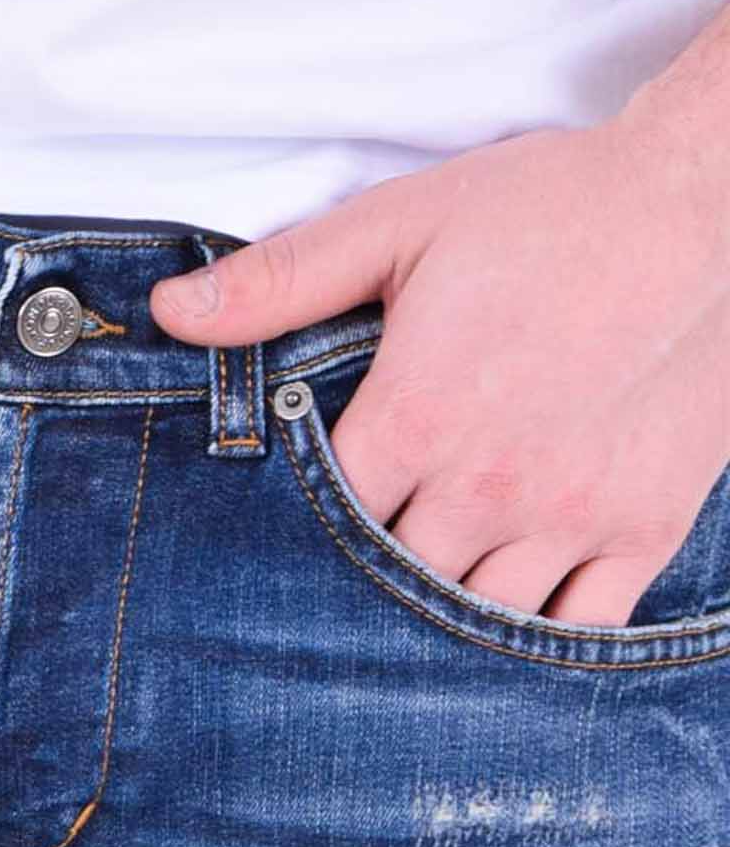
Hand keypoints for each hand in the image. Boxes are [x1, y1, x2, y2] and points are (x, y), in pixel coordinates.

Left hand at [151, 109, 729, 625]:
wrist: (710, 203)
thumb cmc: (551, 209)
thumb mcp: (403, 224)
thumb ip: (283, 280)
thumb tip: (170, 311)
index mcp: (416, 417)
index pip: (320, 527)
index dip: (296, 540)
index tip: (284, 541)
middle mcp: (487, 487)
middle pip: (390, 591)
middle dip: (365, 593)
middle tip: (349, 591)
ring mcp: (568, 518)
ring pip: (475, 624)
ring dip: (442, 627)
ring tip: (421, 609)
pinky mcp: (640, 530)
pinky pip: (576, 631)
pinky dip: (539, 643)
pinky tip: (508, 629)